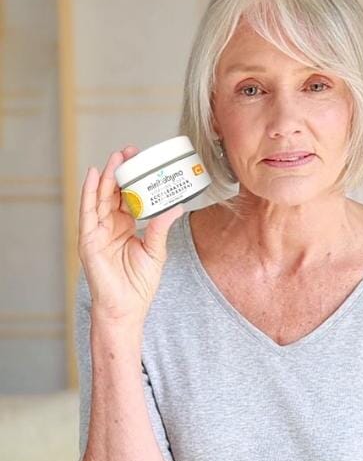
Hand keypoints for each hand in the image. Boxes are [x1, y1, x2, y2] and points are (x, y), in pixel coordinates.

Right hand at [77, 145, 183, 326]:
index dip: (134, 179)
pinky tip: (94, 175)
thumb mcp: (155, 250)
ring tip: (115, 157)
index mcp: (125, 227)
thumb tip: (176, 206)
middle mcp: (110, 226)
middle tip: (130, 152)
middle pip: (113, 193)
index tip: (142, 161)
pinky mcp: (88, 240)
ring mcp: (97, 232)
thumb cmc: (139, 283)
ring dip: (107, 177)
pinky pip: (87, 212)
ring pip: (100, 198)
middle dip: (121, 172)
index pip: (128, 197)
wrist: (127, 308)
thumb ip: (160, 227)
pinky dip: (89, 193)